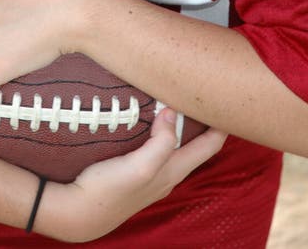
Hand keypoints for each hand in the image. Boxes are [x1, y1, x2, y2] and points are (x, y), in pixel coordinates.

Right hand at [42, 111, 226, 242]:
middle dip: (204, 122)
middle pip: (196, 144)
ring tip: (182, 100)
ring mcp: (150, 173)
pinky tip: (150, 119)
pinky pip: (156, 146)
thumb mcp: (140, 167)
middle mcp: (167, 173)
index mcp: (173, 170)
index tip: (230, 100)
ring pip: (176, 145)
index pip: (209, 146)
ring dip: (182, 125)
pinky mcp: (132, 170)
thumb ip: (161, 143)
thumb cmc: (109, 191)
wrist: (77, 212)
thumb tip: (172, 113)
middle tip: (207, 94)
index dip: (222, 125)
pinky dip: (160, 130)